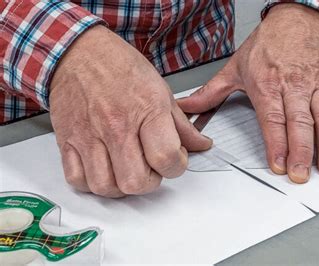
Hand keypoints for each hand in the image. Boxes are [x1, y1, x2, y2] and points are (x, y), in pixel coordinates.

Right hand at [50, 25, 211, 196]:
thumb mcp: (161, 90)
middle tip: (151, 167)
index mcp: (146, 111)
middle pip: (136, 181)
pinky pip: (77, 180)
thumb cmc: (119, 67)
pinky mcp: (67, 141)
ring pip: (106, 187)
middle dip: (150, 181)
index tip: (174, 160)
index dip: (176, 166)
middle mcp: (116, 126)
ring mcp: (89, 135)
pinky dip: (92, 183)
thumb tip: (200, 145)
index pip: (166, 158)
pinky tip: (104, 170)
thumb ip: (182, 125)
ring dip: (121, 186)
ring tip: (127, 169)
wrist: (79, 53)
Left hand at [178, 4, 318, 182]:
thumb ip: (211, 92)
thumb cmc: (268, 44)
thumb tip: (185, 108)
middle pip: (300, 123)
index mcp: (268, 84)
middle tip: (302, 174)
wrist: (297, 19)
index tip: (279, 165)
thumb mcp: (235, 67)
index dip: (277, 144)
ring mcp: (317, 88)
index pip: (273, 119)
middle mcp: (295, 87)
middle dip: (301, 151)